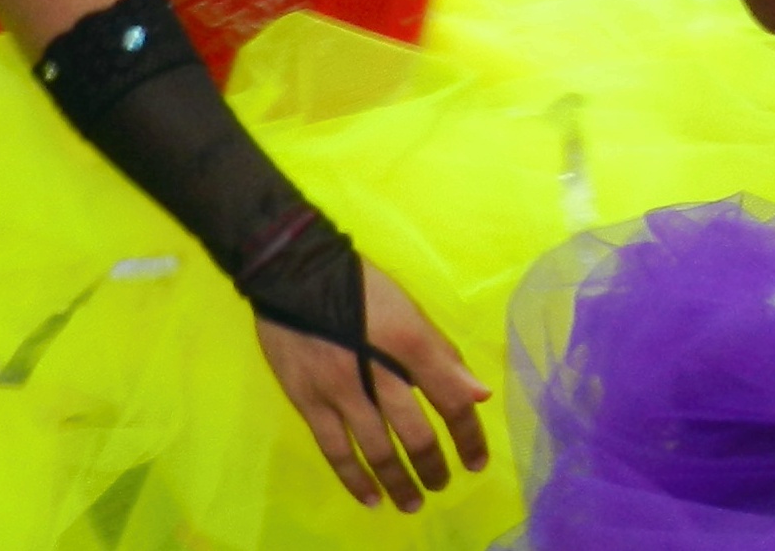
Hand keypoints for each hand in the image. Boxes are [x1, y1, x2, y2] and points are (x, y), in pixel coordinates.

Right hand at [255, 259, 489, 512]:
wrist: (296, 273)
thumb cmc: (362, 288)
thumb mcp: (409, 310)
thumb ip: (441, 355)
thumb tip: (478, 394)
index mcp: (411, 341)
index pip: (450, 397)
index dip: (468, 434)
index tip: (477, 462)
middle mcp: (379, 370)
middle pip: (415, 430)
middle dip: (433, 464)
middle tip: (444, 484)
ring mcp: (340, 389)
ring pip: (377, 448)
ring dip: (398, 480)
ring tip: (413, 501)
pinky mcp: (308, 401)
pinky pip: (335, 450)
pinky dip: (354, 478)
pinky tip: (370, 498)